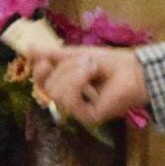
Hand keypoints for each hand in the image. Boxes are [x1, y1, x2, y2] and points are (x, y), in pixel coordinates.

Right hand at [30, 47, 149, 123]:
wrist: (136, 69)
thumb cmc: (112, 63)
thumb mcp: (78, 55)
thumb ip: (54, 55)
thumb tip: (28, 48)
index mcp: (66, 86)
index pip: (41, 83)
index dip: (38, 72)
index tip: (45, 59)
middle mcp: (70, 101)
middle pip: (47, 88)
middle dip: (64, 69)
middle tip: (86, 60)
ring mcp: (79, 111)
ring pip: (56, 95)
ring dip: (72, 74)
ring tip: (91, 66)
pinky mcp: (88, 117)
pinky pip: (69, 102)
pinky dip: (78, 83)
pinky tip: (91, 74)